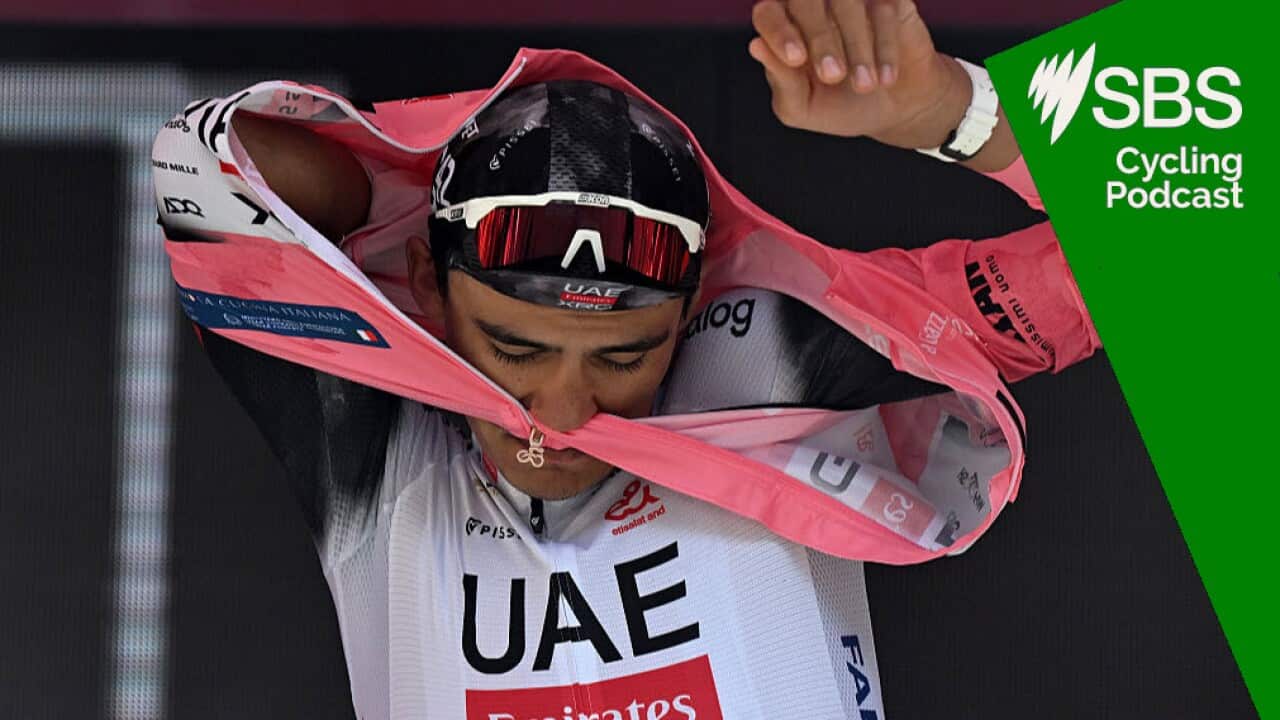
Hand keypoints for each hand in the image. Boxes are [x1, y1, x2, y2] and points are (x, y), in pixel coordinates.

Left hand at [748, 0, 969, 151]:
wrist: (894, 111)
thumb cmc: (841, 105)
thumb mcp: (803, 107)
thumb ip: (781, 80)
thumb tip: (756, 45)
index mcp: (785, 29)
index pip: (768, 13)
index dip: (778, 32)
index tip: (796, 59)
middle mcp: (815, 7)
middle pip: (806, 1)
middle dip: (819, 40)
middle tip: (833, 76)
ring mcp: (852, 0)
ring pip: (847, 3)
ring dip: (856, 48)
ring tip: (864, 86)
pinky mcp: (889, 2)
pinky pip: (883, 10)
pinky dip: (884, 47)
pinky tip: (886, 78)